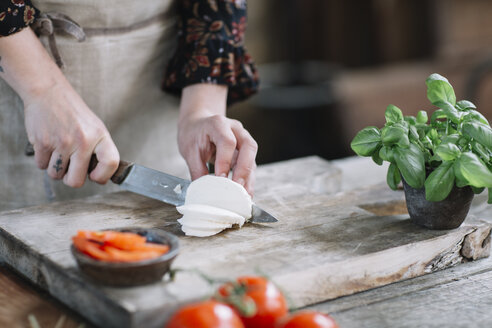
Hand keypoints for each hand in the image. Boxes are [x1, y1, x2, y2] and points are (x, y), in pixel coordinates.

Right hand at [0, 28, 118, 187]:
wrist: (48, 92)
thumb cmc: (73, 113)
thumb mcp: (95, 127)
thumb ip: (99, 150)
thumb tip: (100, 176)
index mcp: (100, 136)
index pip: (110, 163)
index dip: (102, 176)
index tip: (95, 176)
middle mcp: (82, 141)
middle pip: (76, 181)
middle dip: (71, 178)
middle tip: (71, 168)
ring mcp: (62, 143)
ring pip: (55, 175)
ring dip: (55, 168)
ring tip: (59, 152)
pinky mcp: (42, 142)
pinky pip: (41, 165)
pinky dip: (43, 160)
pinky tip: (48, 146)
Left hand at [178, 84, 257, 195]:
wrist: (197, 125)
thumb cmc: (193, 135)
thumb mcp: (189, 150)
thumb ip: (197, 170)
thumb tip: (203, 191)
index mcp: (218, 124)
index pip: (227, 141)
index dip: (225, 161)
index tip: (220, 178)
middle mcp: (235, 129)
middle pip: (249, 146)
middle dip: (244, 169)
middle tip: (237, 187)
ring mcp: (243, 139)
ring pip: (252, 157)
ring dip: (249, 177)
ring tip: (244, 195)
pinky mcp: (245, 151)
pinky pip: (250, 165)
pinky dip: (248, 179)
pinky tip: (244, 192)